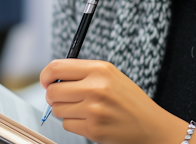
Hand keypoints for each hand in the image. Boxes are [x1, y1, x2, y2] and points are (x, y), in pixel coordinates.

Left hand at [40, 60, 195, 143]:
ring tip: (83, 109)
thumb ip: (84, 73)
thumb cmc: (129, 99)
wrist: (149, 124)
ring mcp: (94, 109)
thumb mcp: (111, 75)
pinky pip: (67, 125)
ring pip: (57, 110)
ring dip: (65, 111)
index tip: (46, 81)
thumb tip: (53, 77)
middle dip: (54, 96)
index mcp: (100, 69)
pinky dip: (74, 124)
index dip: (46, 75)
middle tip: (65, 98)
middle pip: (52, 91)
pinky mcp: (93, 128)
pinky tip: (90, 120)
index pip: (57, 67)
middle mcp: (96, 87)